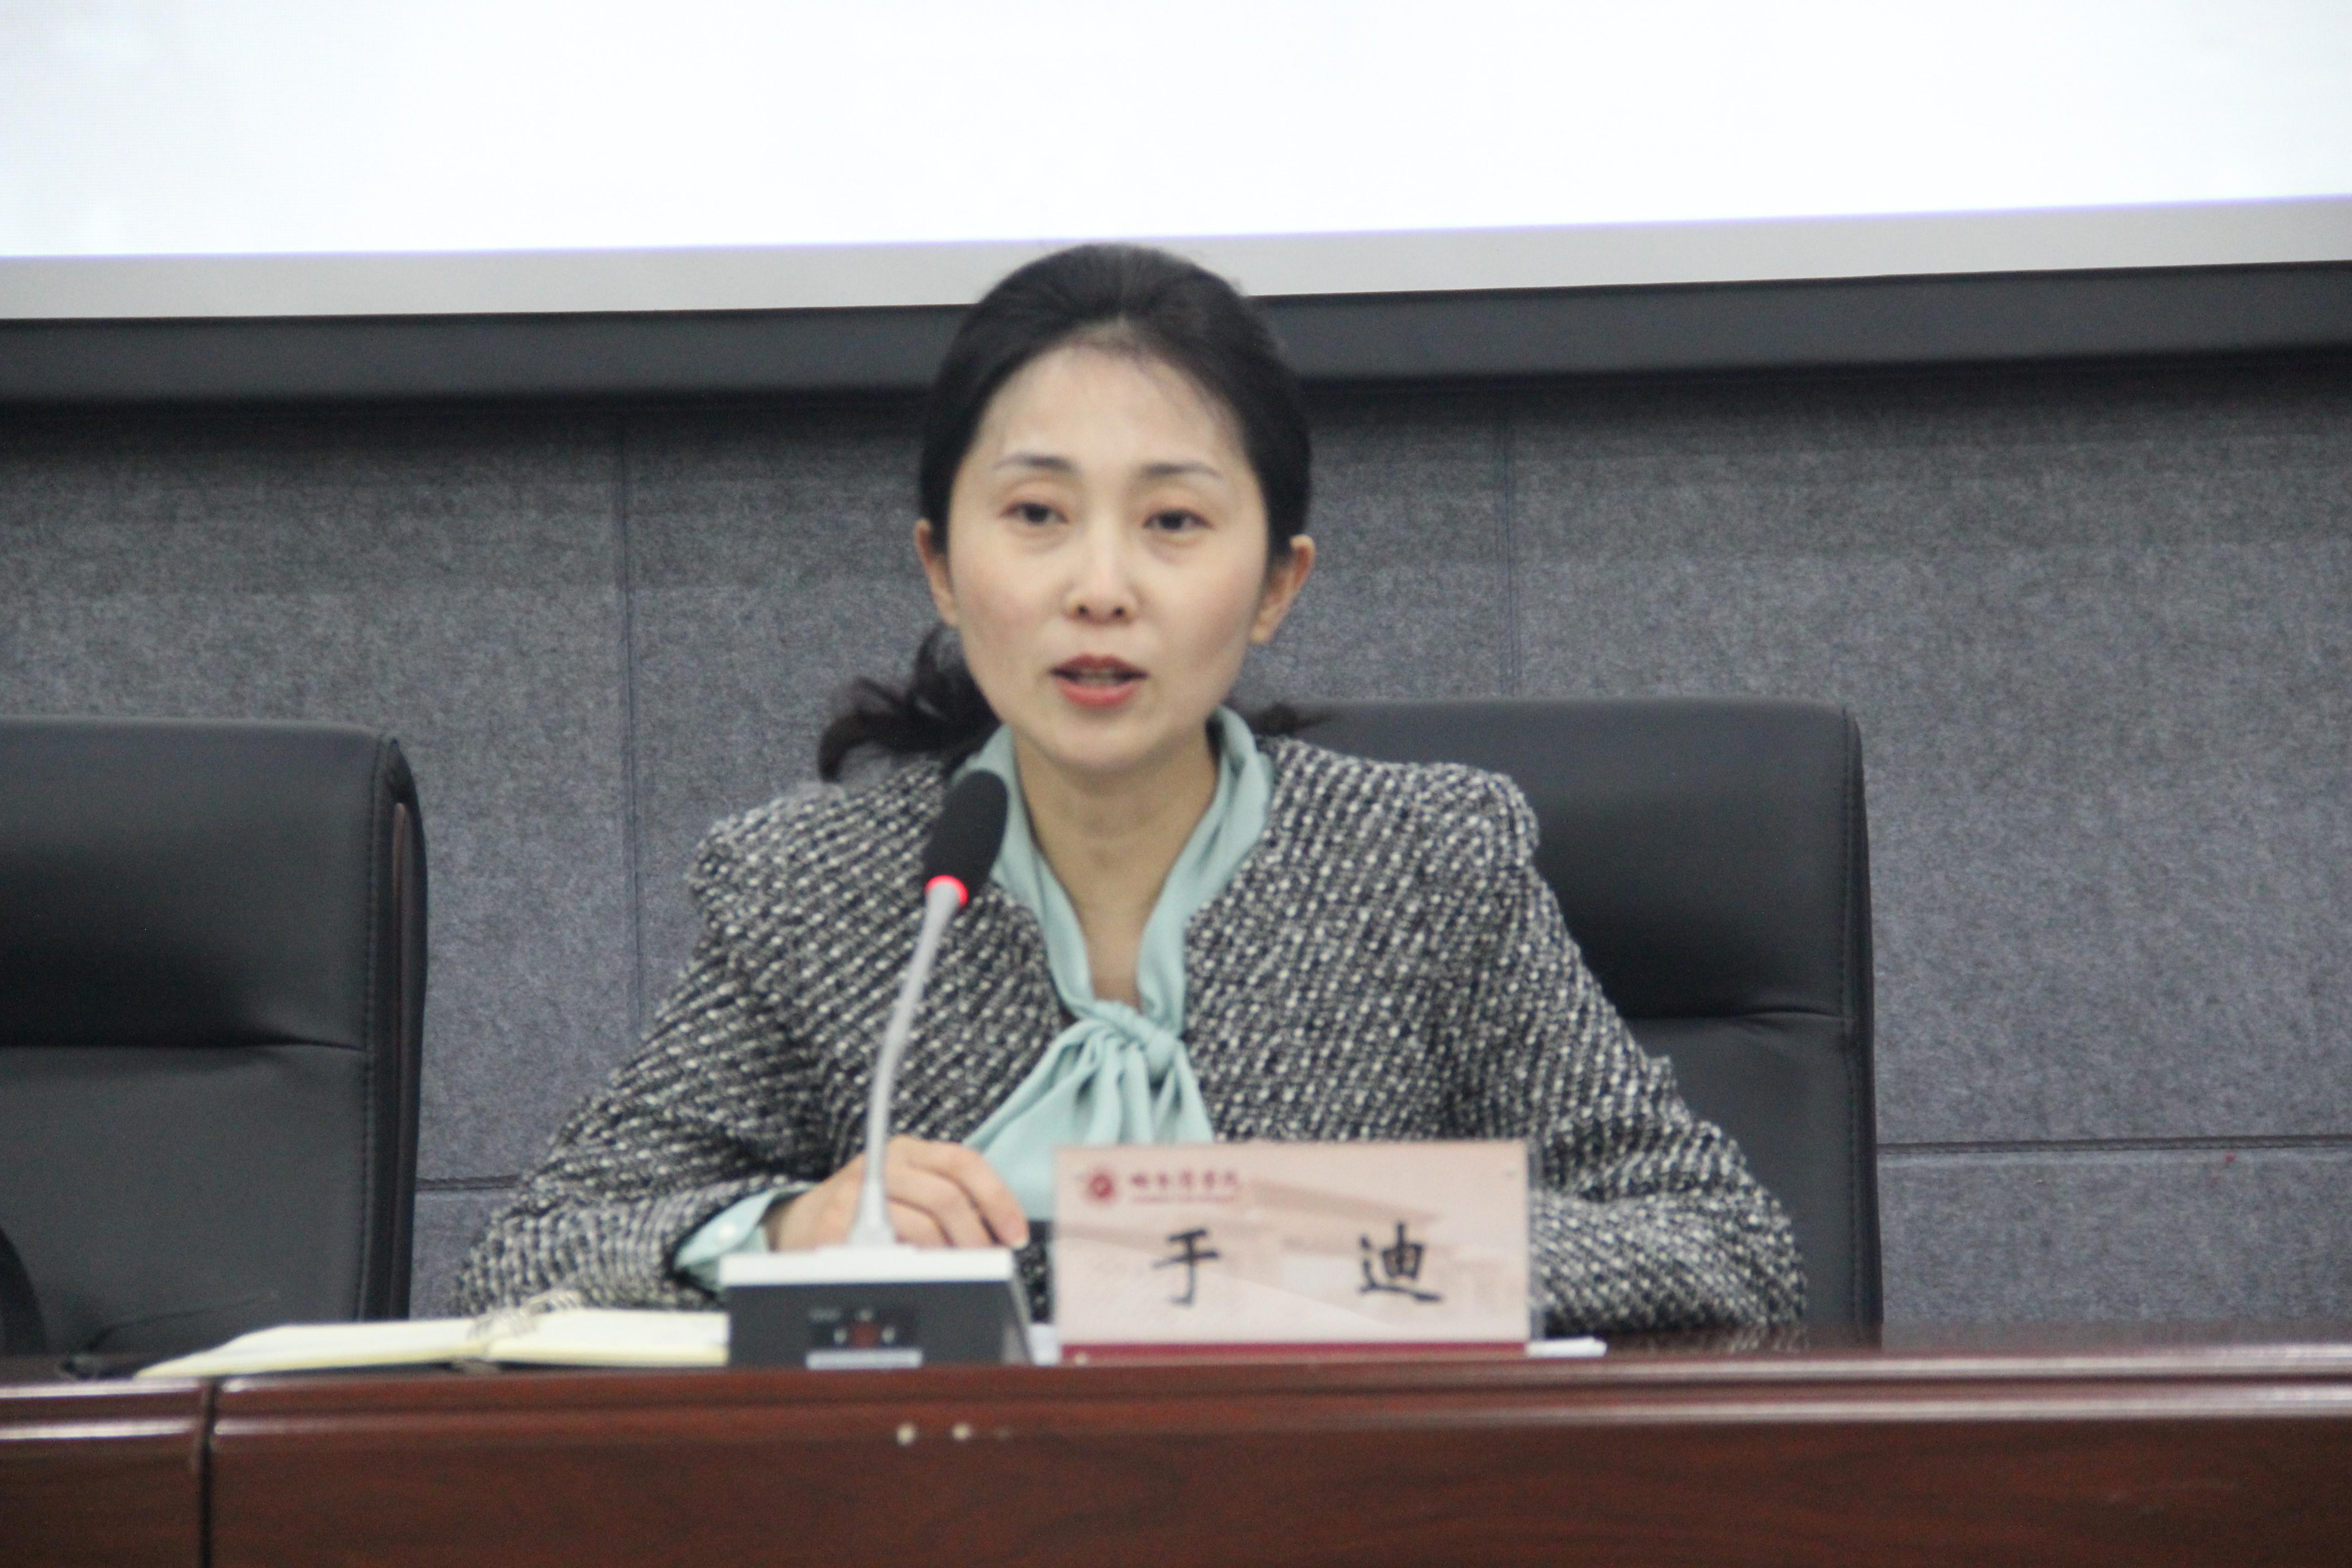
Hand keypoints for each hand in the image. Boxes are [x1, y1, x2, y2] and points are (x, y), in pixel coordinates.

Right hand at [767, 1136, 1029, 1250]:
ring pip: (921, 1224)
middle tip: (984, 1263)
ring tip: (951, 1271)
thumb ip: (949, 1203)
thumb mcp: (910, 1195)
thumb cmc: (867, 1212)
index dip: (998, 1199)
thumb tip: (998, 1234)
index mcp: (910, 1151)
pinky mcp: (835, 1220)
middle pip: (947, 1195)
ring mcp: (857, 1189)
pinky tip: (912, 1272)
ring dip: (946, 1256)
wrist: (801, 1222)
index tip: (1014, 1235)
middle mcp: (885, 1162)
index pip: (964, 1163)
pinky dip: (907, 1265)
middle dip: (975, 1236)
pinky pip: (885, 1248)